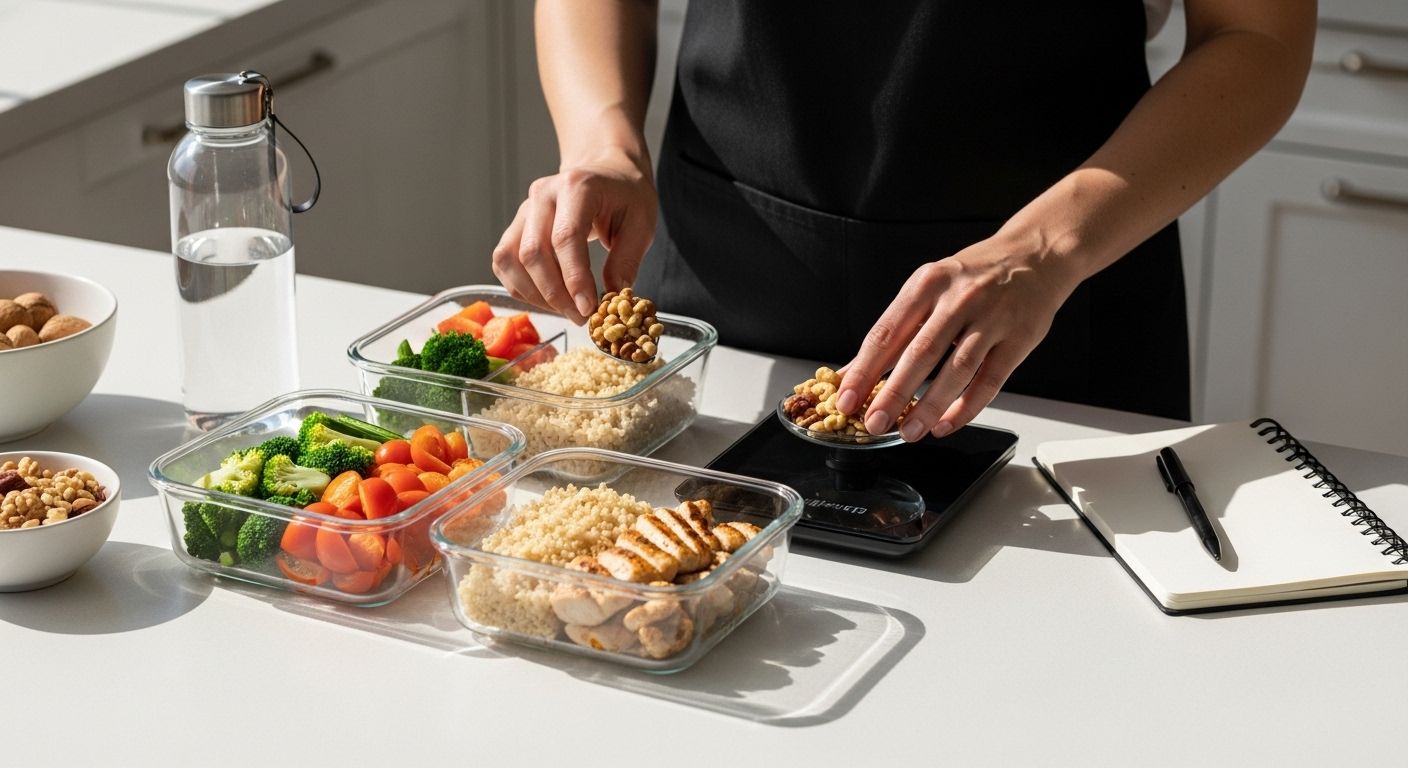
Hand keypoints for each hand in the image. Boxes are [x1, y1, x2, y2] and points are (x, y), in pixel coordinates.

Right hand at [492, 152, 656, 323]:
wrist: (606, 173)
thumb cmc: (625, 197)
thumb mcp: (641, 224)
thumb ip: (627, 260)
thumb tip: (613, 297)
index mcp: (577, 186)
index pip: (565, 237)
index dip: (574, 278)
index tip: (588, 309)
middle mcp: (543, 194)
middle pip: (533, 252)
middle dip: (556, 294)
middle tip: (581, 317)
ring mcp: (524, 209)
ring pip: (511, 260)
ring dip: (535, 294)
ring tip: (566, 311)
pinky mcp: (515, 226)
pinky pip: (504, 263)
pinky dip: (521, 288)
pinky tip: (548, 300)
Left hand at [836, 233, 1080, 441]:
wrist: (1035, 255)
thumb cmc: (975, 277)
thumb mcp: (929, 288)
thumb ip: (895, 329)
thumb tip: (853, 371)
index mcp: (928, 283)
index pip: (887, 332)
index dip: (864, 370)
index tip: (846, 398)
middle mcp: (959, 298)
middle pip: (920, 353)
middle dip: (893, 393)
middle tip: (874, 422)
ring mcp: (992, 318)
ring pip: (956, 370)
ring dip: (929, 407)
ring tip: (909, 432)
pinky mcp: (1019, 339)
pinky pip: (990, 381)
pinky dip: (966, 408)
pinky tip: (946, 424)